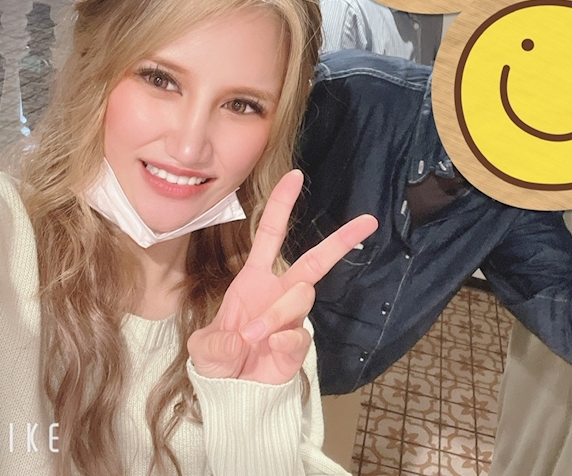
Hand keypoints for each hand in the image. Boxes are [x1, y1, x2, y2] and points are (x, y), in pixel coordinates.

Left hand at [187, 170, 377, 383]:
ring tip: (253, 336)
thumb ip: (216, 343)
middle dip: (341, 239)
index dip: (282, 205)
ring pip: (301, 296)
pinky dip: (283, 341)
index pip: (270, 234)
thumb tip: (246, 336)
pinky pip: (299, 335)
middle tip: (367, 222)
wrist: (234, 395)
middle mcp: (279, 293)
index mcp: (254, 280)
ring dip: (276, 313)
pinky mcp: (299, 345)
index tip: (295, 175)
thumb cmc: (221, 360)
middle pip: (316, 260)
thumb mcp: (204, 349)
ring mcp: (292, 319)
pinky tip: (270, 350)